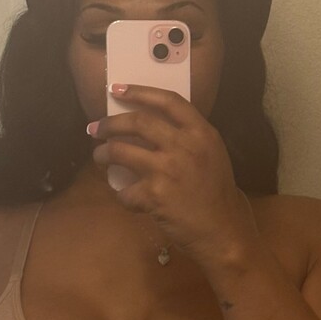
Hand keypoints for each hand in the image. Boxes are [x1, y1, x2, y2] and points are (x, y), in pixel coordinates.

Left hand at [88, 83, 258, 264]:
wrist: (224, 230)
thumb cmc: (218, 193)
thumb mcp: (212, 154)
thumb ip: (188, 137)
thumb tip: (150, 127)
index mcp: (202, 132)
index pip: (168, 101)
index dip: (139, 92)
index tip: (117, 89)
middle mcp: (185, 146)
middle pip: (138, 122)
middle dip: (110, 123)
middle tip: (96, 128)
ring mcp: (168, 170)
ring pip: (121, 151)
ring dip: (103, 153)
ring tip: (99, 156)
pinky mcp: (155, 195)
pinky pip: (125, 191)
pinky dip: (122, 194)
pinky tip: (127, 197)